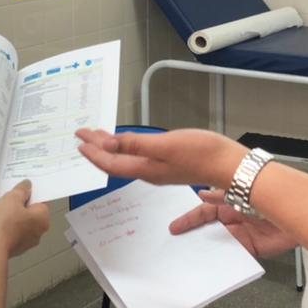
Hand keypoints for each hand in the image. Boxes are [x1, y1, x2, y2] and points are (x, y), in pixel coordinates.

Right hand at [0, 180, 50, 257]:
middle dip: (16, 205)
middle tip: (6, 199)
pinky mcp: (12, 247)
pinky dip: (1, 225)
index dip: (29, 194)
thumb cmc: (4, 224)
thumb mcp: (12, 198)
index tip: (20, 190)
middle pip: (29, 212)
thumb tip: (26, 187)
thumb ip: (22, 190)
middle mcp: (37, 232)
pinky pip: (8, 231)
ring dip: (7, 214)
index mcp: (43, 219)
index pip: (41, 202)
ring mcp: (25, 241)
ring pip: (18, 221)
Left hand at [74, 128, 245, 189]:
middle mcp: (148, 171)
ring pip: (126, 160)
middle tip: (82, 136)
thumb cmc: (201, 153)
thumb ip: (135, 145)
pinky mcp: (169, 164)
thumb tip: (106, 145)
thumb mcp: (165, 145)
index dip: (92, 152)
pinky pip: (138, 157)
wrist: (229, 164)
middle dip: (97, 149)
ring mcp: (159, 169)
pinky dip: (126, 148)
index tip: (78, 139)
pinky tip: (127, 143)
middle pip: (115, 162)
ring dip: (110, 149)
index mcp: (145, 168)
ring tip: (98, 138)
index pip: (110, 162)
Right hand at [170, 190, 298, 258]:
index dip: (190, 220)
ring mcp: (242, 236)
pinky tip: (213, 263)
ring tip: (192, 256)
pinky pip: (234, 257)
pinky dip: (224, 261)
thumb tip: (202, 194)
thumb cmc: (271, 196)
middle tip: (178, 245)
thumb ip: (221, 195)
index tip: (175, 228)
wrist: (297, 211)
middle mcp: (234, 220)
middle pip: (209, 230)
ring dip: (208, 250)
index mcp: (230, 204)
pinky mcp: (251, 249)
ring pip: (219, 245)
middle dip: (195, 237)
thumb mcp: (242, 191)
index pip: (204, 213)